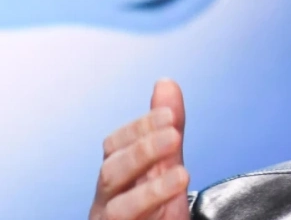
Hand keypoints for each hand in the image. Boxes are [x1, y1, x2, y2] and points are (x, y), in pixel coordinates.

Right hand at [89, 79, 189, 219]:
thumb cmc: (155, 204)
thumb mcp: (166, 163)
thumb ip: (167, 128)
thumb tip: (166, 83)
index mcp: (116, 173)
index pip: (115, 144)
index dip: (139, 128)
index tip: (169, 115)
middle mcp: (107, 198)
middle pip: (112, 172)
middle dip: (142, 151)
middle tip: (174, 136)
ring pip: (118, 208)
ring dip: (151, 191)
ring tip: (182, 175)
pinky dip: (149, 214)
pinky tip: (172, 208)